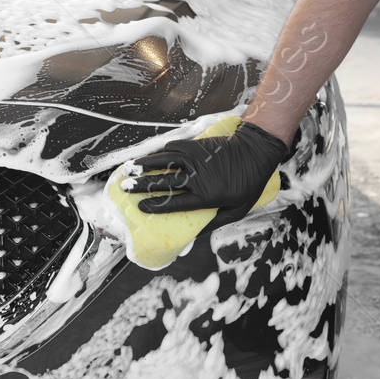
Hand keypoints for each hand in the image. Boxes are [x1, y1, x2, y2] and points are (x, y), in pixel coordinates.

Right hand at [123, 121, 292, 228]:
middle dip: (142, 184)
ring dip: (145, 165)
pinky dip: (159, 152)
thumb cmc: (248, 184)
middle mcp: (197, 176)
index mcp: (207, 195)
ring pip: (163, 161)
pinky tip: (150, 156)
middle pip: (164, 181)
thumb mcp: (238, 210)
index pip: (176, 202)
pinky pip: (172, 148)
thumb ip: (216, 220)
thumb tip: (198, 233)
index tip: (141, 206)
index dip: (156, 204)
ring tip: (129, 169)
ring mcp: (194, 158)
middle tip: (125, 186)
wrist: (254, 152)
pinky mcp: (194, 145)